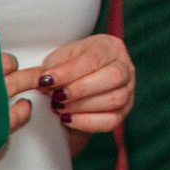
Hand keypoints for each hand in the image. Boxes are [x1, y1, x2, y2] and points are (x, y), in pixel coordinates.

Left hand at [8, 33, 134, 133]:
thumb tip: (41, 82)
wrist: (73, 86)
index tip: (46, 81)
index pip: (94, 58)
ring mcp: (128, 91)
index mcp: (109, 47)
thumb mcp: (56, 61)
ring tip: (59, 106)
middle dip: (80, 90)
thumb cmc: (67, 68)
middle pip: (114, 77)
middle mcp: (125, 67)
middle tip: (56, 96)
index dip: (70, 71)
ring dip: (82, 106)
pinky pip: (111, 121)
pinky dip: (86, 122)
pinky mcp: (123, 112)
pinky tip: (68, 118)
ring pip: (115, 100)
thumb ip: (49, 69)